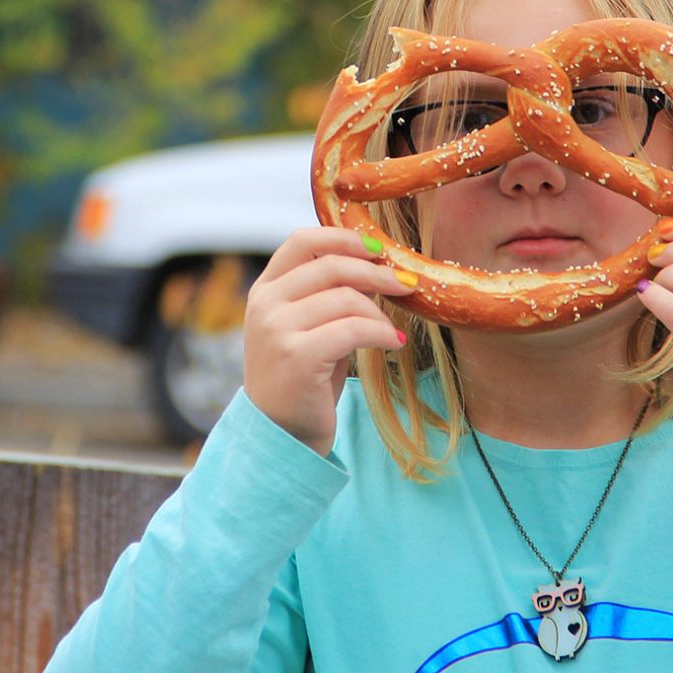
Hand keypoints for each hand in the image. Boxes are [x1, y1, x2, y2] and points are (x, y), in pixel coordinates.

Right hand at [243, 227, 412, 454]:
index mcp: (265, 290)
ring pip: (347, 298)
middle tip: (407, 283)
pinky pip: (353, 329)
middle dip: (377, 272)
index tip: (378, 249)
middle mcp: (265, 305)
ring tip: (393, 331)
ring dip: (381, 312)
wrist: (282, 435)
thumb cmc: (304, 378)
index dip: (344, 238)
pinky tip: (393, 343)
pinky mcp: (296, 356)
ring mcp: (276, 330)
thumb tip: (377, 265)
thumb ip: (328, 295)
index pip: (303, 240)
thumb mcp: (310, 327)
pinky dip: (382, 333)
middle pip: (332, 265)